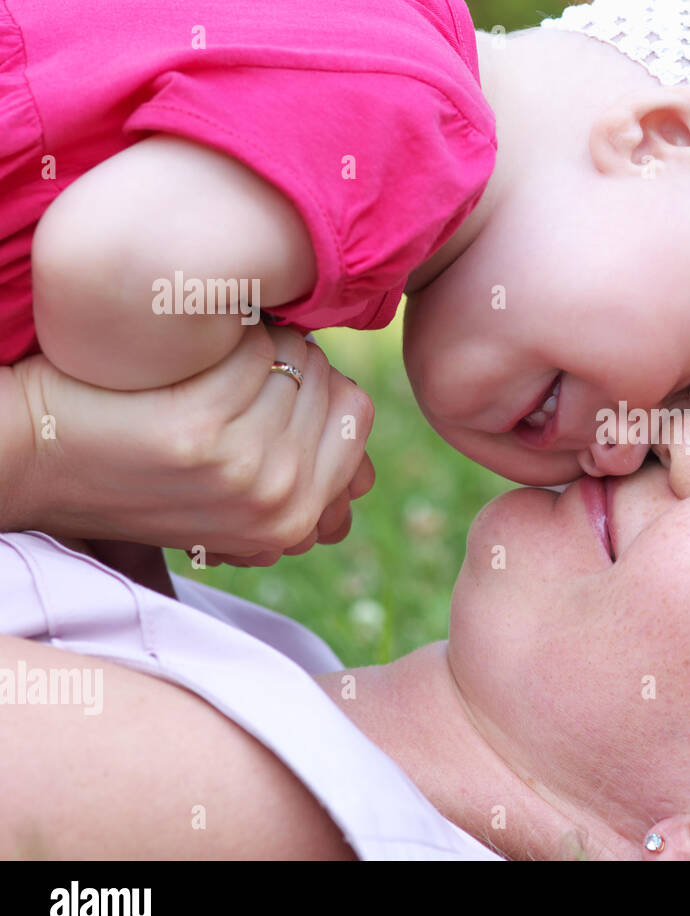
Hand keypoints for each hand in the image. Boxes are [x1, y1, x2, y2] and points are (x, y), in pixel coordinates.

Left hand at [9, 323, 375, 562]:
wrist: (36, 454)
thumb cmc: (133, 459)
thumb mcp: (231, 494)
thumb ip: (301, 482)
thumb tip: (365, 481)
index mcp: (295, 521)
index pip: (357, 416)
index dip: (317, 381)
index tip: (264, 383)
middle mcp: (279, 502)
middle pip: (330, 386)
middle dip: (289, 361)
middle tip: (226, 373)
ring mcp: (241, 471)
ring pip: (294, 363)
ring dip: (257, 341)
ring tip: (201, 366)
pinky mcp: (198, 431)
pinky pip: (252, 350)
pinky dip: (223, 333)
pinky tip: (181, 352)